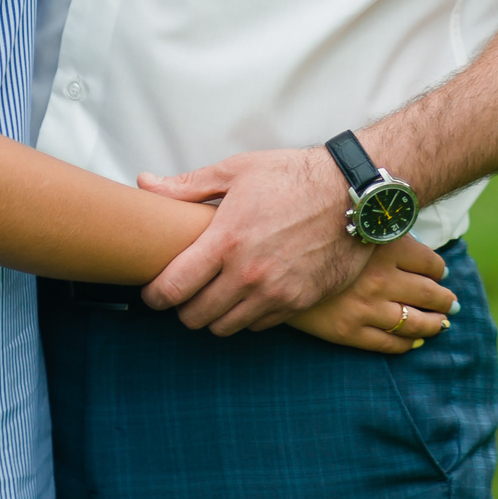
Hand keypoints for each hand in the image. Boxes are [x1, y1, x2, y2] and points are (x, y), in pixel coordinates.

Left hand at [136, 146, 366, 333]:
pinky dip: (246, 316)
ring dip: (214, 316)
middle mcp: (248, 274)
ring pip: (225, 327)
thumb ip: (187, 186)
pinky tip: (247, 294)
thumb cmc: (293, 176)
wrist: (352, 194)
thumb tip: (145, 184)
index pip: (173, 288)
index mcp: (226, 241)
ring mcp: (275, 293)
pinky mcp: (298, 303)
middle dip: (182, 308)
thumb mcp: (237, 171)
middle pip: (195, 317)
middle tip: (184, 293)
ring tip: (214, 295)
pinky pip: (258, 325)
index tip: (152, 293)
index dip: (155, 296)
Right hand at [286, 236, 456, 355]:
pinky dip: (407, 344)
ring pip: (415, 322)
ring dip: (434, 324)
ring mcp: (366, 307)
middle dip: (444, 300)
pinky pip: (389, 344)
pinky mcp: (348, 331)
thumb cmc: (311, 233)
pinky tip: (414, 341)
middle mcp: (381, 277)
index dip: (439, 270)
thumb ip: (382, 223)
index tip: (440, 273)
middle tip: (450, 303)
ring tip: (442, 323)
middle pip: (430, 294)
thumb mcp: (352, 219)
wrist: (268, 261)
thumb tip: (406, 226)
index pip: (431, 263)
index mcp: (386, 246)